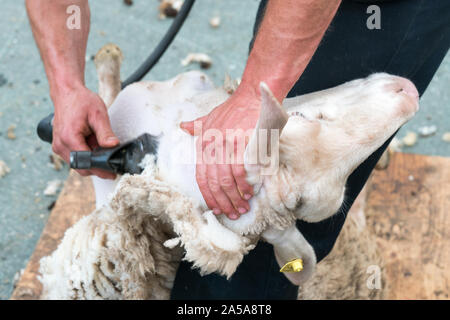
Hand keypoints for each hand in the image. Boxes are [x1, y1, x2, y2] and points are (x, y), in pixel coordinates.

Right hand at [51, 84, 119, 178]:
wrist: (67, 93)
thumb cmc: (81, 101)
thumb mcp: (98, 114)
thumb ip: (105, 132)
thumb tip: (113, 146)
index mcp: (69, 137)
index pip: (86, 162)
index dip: (101, 169)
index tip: (112, 173)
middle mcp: (60, 144)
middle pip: (81, 167)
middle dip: (97, 168)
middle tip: (113, 166)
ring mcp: (58, 146)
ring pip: (78, 165)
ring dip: (92, 162)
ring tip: (102, 150)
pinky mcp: (60, 146)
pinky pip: (75, 158)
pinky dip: (86, 156)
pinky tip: (94, 148)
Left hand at [180, 90, 259, 219]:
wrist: (252, 96)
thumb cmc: (233, 109)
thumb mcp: (210, 117)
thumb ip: (197, 125)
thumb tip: (183, 127)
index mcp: (203, 144)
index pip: (202, 177)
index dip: (208, 196)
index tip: (216, 208)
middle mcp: (212, 146)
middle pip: (215, 182)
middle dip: (224, 201)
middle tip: (232, 213)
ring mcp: (226, 145)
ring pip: (227, 179)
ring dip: (235, 197)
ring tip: (242, 206)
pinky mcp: (242, 143)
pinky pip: (240, 169)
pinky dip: (244, 183)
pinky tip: (249, 191)